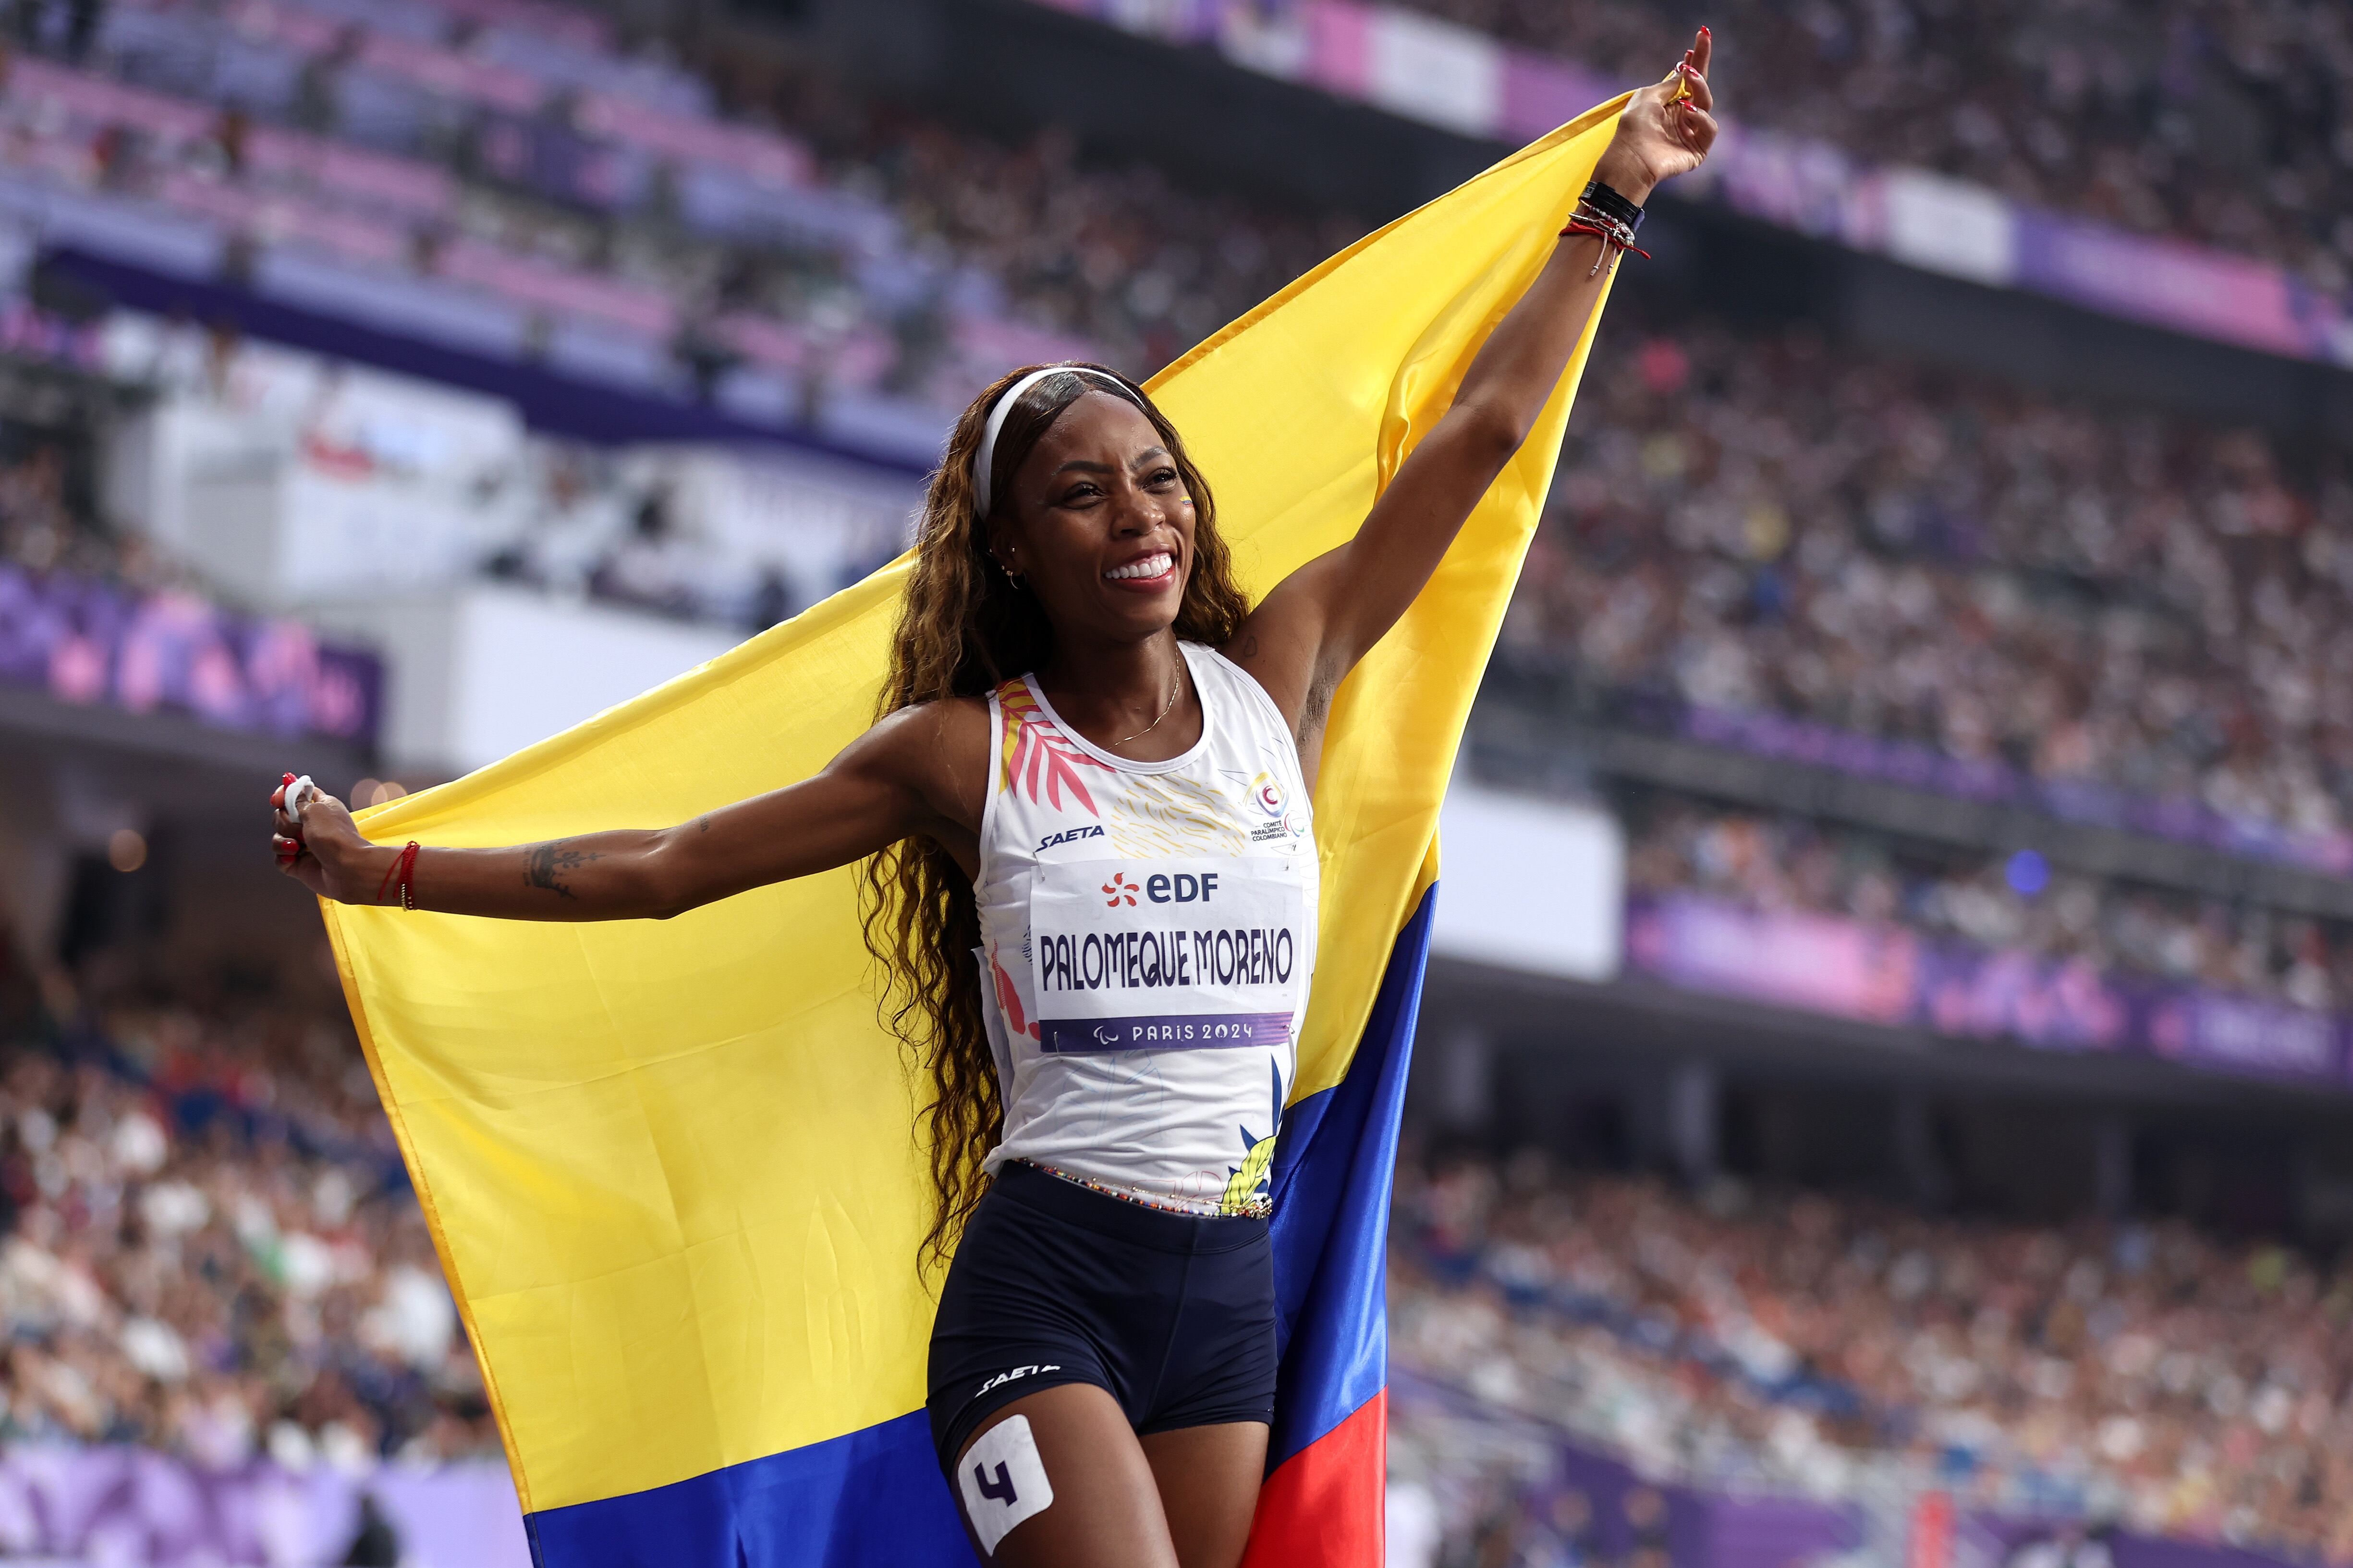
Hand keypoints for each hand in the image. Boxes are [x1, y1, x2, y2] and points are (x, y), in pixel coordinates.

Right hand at [271, 775, 390, 903]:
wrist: (347, 870)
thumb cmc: (336, 837)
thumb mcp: (316, 810)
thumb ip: (299, 800)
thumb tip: (292, 789)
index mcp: (321, 807)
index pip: (298, 794)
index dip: (285, 795)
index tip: (277, 801)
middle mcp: (312, 825)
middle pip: (282, 816)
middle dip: (285, 822)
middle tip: (300, 830)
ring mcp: (305, 845)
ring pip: (279, 836)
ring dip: (284, 840)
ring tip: (298, 847)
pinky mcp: (298, 863)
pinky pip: (279, 857)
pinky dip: (284, 857)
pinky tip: (294, 858)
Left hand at [1593, 28, 1718, 202]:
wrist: (1630, 160)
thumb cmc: (1632, 129)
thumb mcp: (1647, 97)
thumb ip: (1669, 84)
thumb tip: (1685, 71)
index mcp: (1668, 105)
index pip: (1686, 81)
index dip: (1695, 61)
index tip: (1699, 40)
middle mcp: (1681, 117)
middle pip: (1700, 88)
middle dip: (1701, 65)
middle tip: (1698, 47)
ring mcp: (1690, 133)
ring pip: (1706, 104)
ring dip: (1699, 89)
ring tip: (1689, 83)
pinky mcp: (1697, 149)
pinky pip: (1709, 128)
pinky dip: (1701, 118)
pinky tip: (1687, 111)